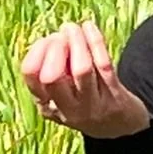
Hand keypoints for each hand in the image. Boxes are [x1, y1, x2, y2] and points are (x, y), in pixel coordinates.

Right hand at [21, 21, 149, 138]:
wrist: (121, 126)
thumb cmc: (84, 100)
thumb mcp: (62, 94)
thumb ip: (54, 70)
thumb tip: (55, 36)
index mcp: (47, 106)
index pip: (31, 76)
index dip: (37, 52)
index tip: (47, 40)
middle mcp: (68, 110)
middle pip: (52, 77)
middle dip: (55, 48)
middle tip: (61, 35)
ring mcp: (93, 105)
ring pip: (81, 69)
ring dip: (77, 41)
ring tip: (74, 28)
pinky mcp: (114, 97)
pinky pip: (103, 64)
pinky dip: (95, 41)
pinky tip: (89, 27)